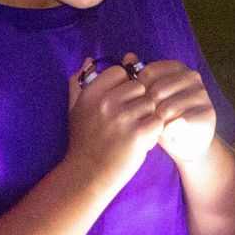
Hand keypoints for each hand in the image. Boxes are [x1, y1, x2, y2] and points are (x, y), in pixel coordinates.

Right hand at [65, 58, 160, 191]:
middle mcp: (106, 103)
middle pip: (140, 86)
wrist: (88, 174)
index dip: (125, 86)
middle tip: (129, 120)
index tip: (120, 103)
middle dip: (139, 102)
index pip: (120, 72)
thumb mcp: (76, 109)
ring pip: (151, 103)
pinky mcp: (137, 134)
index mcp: (91, 93)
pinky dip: (154, 131)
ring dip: (147, 117)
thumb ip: (80, 83)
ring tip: (134, 131)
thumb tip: (88, 60)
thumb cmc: (84, 141)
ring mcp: (122, 118)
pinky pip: (158, 121)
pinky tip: (141, 140)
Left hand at [128, 55, 216, 162]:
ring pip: (166, 109)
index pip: (148, 73)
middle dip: (148, 109)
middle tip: (147, 120)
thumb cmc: (165, 115)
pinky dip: (168, 132)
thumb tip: (128, 57)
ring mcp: (201, 94)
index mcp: (177, 67)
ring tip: (157, 127)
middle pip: (156, 91)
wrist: (188, 141)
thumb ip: (140, 76)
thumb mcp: (151, 95)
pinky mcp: (206, 114)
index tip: (138, 104)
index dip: (138, 91)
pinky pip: (177, 123)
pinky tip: (168, 134)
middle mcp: (192, 77)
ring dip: (157, 123)